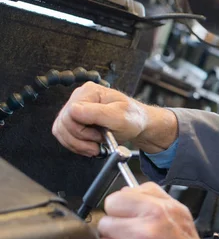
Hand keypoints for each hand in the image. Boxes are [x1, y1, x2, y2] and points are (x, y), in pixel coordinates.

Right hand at [52, 82, 176, 155]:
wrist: (137, 124)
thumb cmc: (133, 118)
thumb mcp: (120, 117)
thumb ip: (98, 113)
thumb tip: (73, 110)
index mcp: (90, 91)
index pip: (71, 112)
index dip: (83, 130)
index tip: (99, 136)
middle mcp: (79, 97)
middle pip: (64, 123)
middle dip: (81, 139)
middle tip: (99, 143)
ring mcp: (74, 109)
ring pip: (61, 130)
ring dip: (77, 144)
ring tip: (95, 146)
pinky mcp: (73, 120)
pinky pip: (64, 135)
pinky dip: (75, 145)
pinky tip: (89, 146)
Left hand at [97, 182, 218, 238]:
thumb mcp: (178, 209)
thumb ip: (151, 193)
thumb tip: (124, 191)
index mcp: (155, 212)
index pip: (113, 201)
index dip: (119, 208)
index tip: (126, 215)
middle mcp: (142, 233)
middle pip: (104, 223)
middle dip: (116, 229)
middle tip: (133, 235)